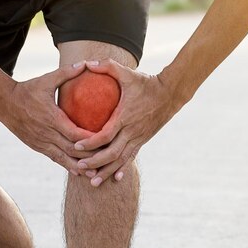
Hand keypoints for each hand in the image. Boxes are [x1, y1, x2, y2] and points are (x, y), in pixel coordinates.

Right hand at [0, 62, 96, 173]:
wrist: (3, 102)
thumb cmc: (28, 89)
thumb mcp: (47, 80)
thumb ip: (66, 73)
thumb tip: (85, 64)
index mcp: (51, 117)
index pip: (74, 133)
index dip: (90, 140)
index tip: (105, 141)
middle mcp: (46, 133)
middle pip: (72, 150)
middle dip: (89, 156)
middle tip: (106, 160)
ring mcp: (40, 142)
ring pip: (63, 159)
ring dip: (80, 166)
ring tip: (95, 173)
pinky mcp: (37, 146)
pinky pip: (55, 159)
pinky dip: (67, 165)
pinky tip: (79, 171)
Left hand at [72, 59, 181, 186]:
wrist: (171, 93)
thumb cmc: (146, 82)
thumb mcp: (127, 73)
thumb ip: (107, 67)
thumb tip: (87, 63)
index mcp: (125, 116)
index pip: (106, 134)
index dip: (91, 142)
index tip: (77, 145)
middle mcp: (132, 131)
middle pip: (112, 152)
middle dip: (95, 162)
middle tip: (80, 168)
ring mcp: (139, 137)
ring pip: (121, 159)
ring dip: (106, 171)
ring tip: (93, 183)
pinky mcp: (143, 140)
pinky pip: (131, 157)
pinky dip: (122, 168)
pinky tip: (115, 178)